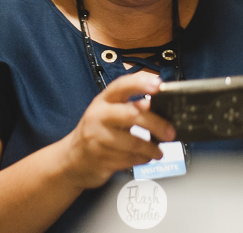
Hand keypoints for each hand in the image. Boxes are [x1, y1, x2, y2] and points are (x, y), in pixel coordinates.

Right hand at [62, 71, 176, 188]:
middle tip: (170, 132)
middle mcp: (98, 116)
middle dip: (156, 124)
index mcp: (103, 100)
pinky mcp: (100, 159)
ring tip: (159, 151)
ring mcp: (97, 138)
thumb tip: (156, 103)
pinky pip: (129, 159)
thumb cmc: (97, 131)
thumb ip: (131, 106)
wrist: (72, 160)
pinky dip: (142, 159)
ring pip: (133, 142)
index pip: (121, 86)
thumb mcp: (110, 113)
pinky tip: (145, 157)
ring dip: (151, 148)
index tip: (159, 85)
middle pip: (132, 115)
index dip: (140, 83)